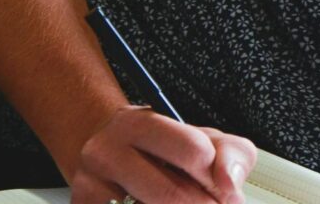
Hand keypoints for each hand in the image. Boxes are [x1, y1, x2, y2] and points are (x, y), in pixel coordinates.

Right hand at [71, 106, 257, 203]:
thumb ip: (230, 155)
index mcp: (139, 124)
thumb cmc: (162, 153)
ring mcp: (89, 186)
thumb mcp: (202, 140)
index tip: (223, 192)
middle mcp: (106, 151)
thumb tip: (229, 184)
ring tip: (183, 202)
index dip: (218, 180)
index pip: (193, 151)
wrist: (107, 158)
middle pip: (171, 195)